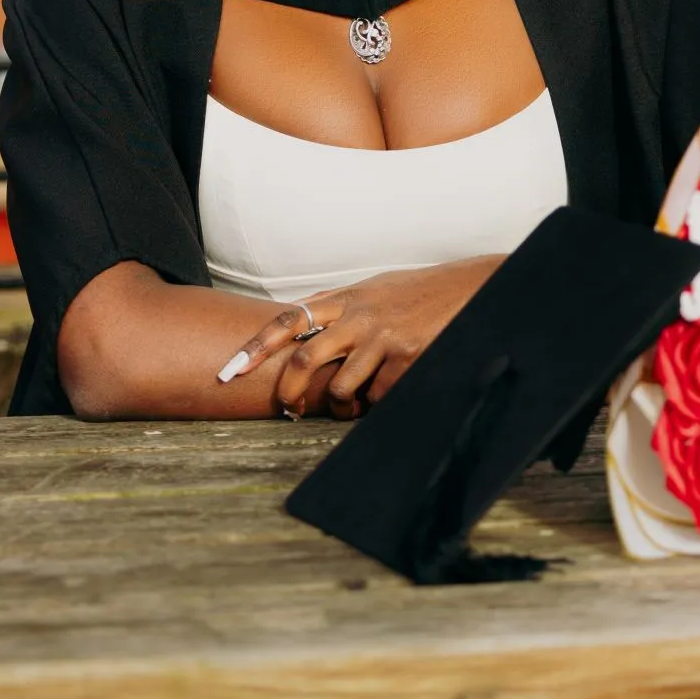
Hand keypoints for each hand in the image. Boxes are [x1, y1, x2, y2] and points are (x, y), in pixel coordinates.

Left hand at [216, 256, 502, 418]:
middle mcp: (360, 316)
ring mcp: (384, 338)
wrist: (467, 289)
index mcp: (346, 298)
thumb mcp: (373, 288)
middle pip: (305, 359)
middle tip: (286, 410)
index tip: (231, 369)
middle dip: (289, 393)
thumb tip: (298, 317)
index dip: (257, 345)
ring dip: (341, 405)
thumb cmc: (415, 292)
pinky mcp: (407, 358)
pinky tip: (390, 388)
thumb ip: (338, 305)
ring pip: (343, 387)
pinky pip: (379, 394)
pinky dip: (378, 400)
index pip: (289, 318)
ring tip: (348, 406)